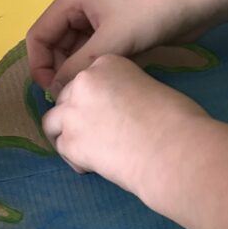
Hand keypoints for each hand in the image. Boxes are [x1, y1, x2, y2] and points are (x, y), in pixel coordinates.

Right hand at [27, 0, 214, 94]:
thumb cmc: (153, 10)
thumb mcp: (112, 41)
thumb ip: (79, 67)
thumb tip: (56, 91)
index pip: (39, 35)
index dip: (39, 65)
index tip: (52, 92)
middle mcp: (82, 6)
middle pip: (56, 45)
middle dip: (60, 71)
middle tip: (74, 98)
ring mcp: (102, 17)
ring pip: (78, 51)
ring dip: (81, 72)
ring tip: (93, 92)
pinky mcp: (120, 29)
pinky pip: (97, 52)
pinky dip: (98, 67)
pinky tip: (108, 82)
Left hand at [41, 55, 208, 215]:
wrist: (171, 149)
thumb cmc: (175, 120)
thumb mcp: (148, 88)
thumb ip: (123, 93)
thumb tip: (116, 112)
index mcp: (106, 63)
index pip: (87, 80)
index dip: (94, 100)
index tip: (108, 114)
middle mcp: (83, 83)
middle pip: (66, 98)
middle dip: (77, 116)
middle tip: (98, 135)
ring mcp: (72, 113)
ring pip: (52, 123)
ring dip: (67, 135)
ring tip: (88, 149)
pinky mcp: (69, 142)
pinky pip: (61, 149)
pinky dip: (74, 158)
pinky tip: (94, 165)